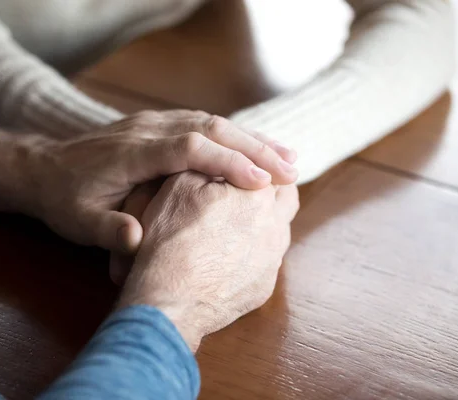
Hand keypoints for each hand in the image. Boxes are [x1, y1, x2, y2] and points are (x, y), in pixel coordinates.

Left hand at [0, 111, 296, 252]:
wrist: (43, 168)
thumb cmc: (64, 199)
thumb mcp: (78, 222)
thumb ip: (108, 230)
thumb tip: (139, 241)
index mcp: (132, 152)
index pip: (189, 148)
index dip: (227, 162)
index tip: (262, 181)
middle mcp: (148, 129)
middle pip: (209, 127)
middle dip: (253, 148)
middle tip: (291, 169)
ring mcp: (153, 123)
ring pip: (211, 121)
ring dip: (250, 139)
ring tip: (287, 158)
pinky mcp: (158, 126)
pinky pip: (203, 124)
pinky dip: (234, 137)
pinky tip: (254, 150)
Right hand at [117, 172, 298, 350]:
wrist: (170, 300)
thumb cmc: (171, 240)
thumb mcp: (178, 184)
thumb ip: (208, 163)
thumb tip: (222, 156)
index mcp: (257, 194)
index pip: (271, 166)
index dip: (259, 161)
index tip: (250, 161)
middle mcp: (275, 225)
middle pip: (287, 196)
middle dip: (274, 188)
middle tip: (255, 184)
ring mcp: (272, 260)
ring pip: (280, 230)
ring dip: (266, 220)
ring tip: (240, 220)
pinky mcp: (264, 286)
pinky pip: (266, 261)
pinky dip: (253, 252)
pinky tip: (230, 254)